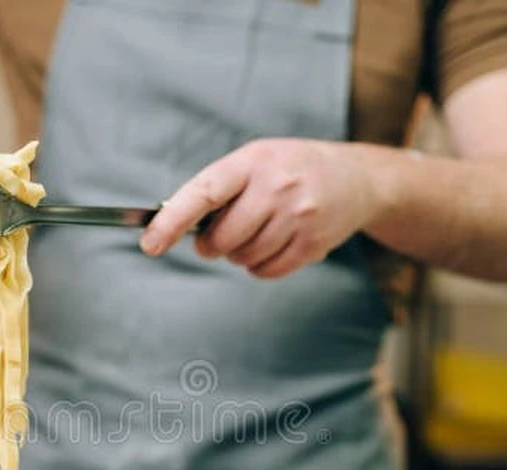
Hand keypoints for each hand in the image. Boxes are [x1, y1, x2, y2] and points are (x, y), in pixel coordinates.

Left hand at [141, 139, 384, 277]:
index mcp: (253, 160)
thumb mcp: (257, 160)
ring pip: (243, 258)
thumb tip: (175, 225)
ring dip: (238, 255)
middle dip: (211, 245)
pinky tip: (272, 245)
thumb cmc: (291, 169)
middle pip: (222, 239)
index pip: (203, 193)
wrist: (357, 178)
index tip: (150, 244)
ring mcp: (298, 217)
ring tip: (256, 232)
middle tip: (214, 239)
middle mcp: (276, 187)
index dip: (172, 221)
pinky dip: (259, 267)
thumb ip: (220, 188)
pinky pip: (266, 272)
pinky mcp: (312, 244)